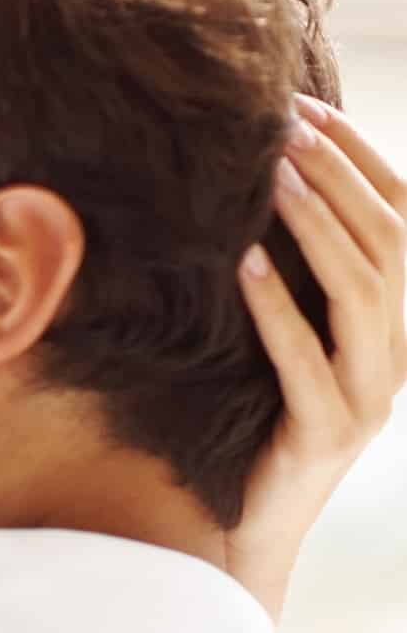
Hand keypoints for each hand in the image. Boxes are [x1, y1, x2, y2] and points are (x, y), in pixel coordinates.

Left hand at [228, 95, 406, 618]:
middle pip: (388, 246)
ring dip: (317, 228)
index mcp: (398, 322)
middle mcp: (400, 352)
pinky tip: (242, 262)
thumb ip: (288, 271)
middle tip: (287, 129)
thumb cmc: (253, 419)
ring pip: (364, 293)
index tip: (308, 107)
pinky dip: (277, 305)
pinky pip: (307, 357)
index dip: (361, 160)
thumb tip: (253, 183)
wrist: (245, 525)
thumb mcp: (279, 334)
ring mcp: (373, 394)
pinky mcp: (330, 430)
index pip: (401, 221)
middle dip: (340, 179)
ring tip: (270, 179)